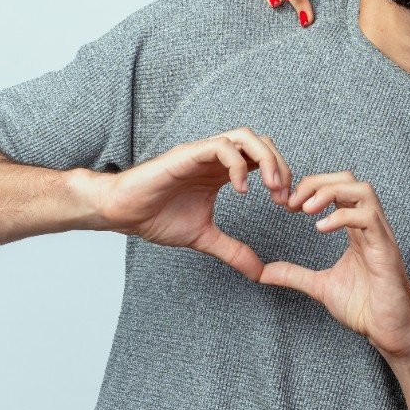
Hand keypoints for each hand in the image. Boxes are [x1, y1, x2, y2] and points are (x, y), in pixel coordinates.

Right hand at [90, 128, 291, 280]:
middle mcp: (215, 158)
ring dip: (266, 159)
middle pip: (261, 142)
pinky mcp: (187, 154)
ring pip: (244, 137)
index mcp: (222, 172)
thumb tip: (259, 273)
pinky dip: (238, 165)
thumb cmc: (157, 217)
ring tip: (271, 188)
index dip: (282, 176)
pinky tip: (242, 190)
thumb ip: (233, 251)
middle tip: (284, 196)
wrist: (123, 212)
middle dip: (281, 166)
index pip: (263, 159)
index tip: (286, 205)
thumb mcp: (205, 238)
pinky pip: (220, 147)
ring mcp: (201, 153)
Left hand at [258, 172, 409, 358]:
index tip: (286, 206)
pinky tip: (321, 228)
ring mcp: (380, 236)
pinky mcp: (386, 250)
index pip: (336, 188)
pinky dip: (342, 217)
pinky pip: (368, 218)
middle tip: (292, 203)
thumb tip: (262, 273)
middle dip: (317, 182)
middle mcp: (370, 226)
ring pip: (362, 190)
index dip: (309, 188)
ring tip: (306, 209)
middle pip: (348, 179)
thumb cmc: (365, 308)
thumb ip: (293, 274)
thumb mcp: (319, 286)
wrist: (389, 332)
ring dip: (330, 192)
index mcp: (356, 229)